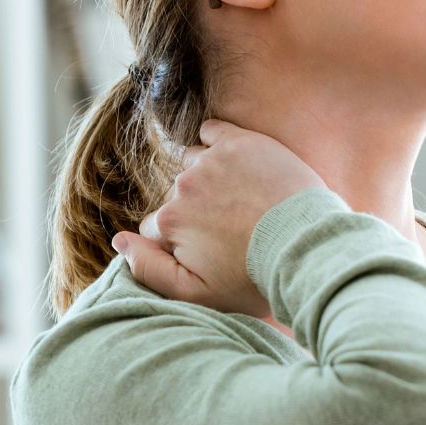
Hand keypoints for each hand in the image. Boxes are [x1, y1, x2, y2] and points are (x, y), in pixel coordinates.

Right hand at [111, 118, 325, 315]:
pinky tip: (237, 163)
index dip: (181, 243)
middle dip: (195, 212)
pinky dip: (218, 142)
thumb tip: (117, 241)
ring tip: (240, 202)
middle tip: (233, 231)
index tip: (211, 252)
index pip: (157, 228)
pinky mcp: (240, 141)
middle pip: (176, 196)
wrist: (308, 248)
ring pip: (193, 165)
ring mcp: (211, 161)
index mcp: (169, 221)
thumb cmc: (254, 279)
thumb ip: (149, 270)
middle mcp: (183, 186)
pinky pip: (212, 131)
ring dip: (208, 179)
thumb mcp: (197, 293)